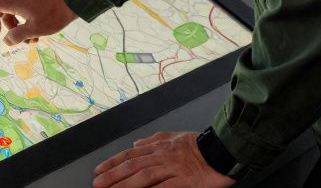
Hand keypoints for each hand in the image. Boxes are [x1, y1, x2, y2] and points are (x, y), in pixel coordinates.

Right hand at [0, 0, 77, 45]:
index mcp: (13, 2)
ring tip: (32, 41)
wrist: (72, 4)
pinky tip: (37, 36)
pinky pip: (22, 15)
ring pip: (13, 17)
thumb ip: (16, 37)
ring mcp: (25, 0)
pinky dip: (25, 26)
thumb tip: (6, 40)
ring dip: (18, 30)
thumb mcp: (33, 30)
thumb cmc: (52, 16)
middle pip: (0, 14)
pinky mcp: (33, 3)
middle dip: (1, 28)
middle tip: (1, 40)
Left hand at [91, 131, 235, 187]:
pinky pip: (164, 187)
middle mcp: (163, 155)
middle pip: (133, 165)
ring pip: (143, 175)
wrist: (223, 149)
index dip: (113, 162)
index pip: (131, 154)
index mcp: (160, 145)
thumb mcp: (174, 137)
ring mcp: (173, 167)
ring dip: (124, 184)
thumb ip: (154, 140)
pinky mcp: (184, 179)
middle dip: (112, 175)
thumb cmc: (201, 145)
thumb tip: (136, 144)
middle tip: (97, 183)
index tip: (99, 170)